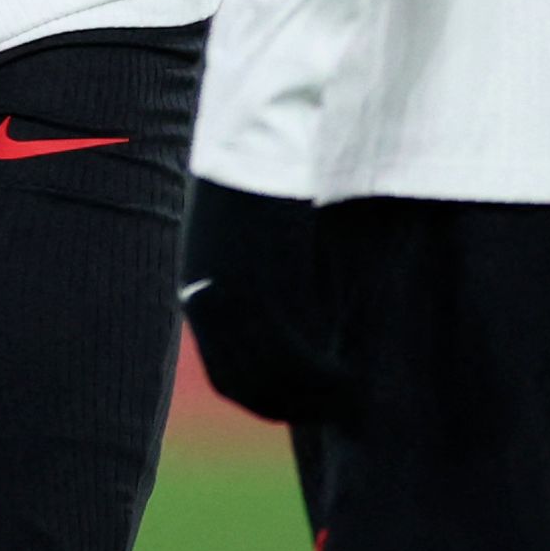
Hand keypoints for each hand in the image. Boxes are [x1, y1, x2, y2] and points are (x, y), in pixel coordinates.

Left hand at [181, 179, 354, 424]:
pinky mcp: (265, 289)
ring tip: (350, 398)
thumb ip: (254, 279)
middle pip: (247, 385)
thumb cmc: (258, 178)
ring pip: (273, 377)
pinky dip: (322, 376)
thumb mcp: (243, 238)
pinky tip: (350, 376)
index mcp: (199, 297)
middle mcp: (209, 307)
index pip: (226, 378)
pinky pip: (293, 354)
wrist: (258, 137)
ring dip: (312, 399)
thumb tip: (290, 311)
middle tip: (329, 413)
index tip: (295, 408)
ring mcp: (234, 301)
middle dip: (289, 408)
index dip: (262, 402)